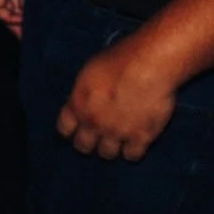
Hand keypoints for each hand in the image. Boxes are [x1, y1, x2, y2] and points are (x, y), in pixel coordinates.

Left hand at [58, 38, 179, 160]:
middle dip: (88, 142)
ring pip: (107, 154)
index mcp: (78, 103)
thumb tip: (83, 104)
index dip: (70, 130)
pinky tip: (136, 140)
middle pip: (83, 146)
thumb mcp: (90, 72)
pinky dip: (133, 150)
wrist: (149, 64)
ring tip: (118, 138)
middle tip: (97, 136)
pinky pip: (132, 155)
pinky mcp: (141, 138)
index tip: (76, 129)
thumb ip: (83, 94)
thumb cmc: (120, 58)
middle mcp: (94, 122)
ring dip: (110, 147)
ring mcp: (117, 132)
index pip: (64, 128)